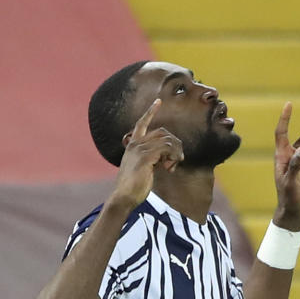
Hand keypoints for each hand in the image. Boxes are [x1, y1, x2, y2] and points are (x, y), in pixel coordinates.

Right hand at [108, 99, 184, 213]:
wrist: (123, 197)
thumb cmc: (133, 187)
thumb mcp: (143, 169)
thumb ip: (152, 159)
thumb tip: (168, 157)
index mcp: (132, 145)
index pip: (141, 123)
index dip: (150, 112)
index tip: (158, 101)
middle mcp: (135, 144)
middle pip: (163, 132)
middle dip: (174, 145)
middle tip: (176, 161)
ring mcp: (140, 149)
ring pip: (168, 141)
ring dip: (175, 153)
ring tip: (172, 166)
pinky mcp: (146, 157)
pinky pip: (167, 149)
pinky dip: (173, 157)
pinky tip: (170, 168)